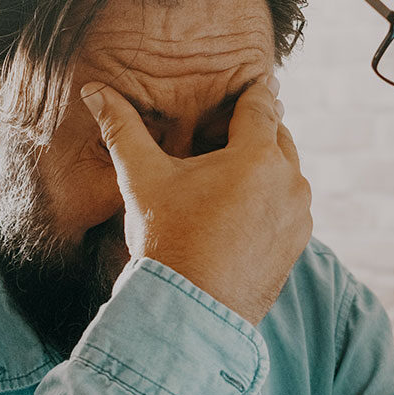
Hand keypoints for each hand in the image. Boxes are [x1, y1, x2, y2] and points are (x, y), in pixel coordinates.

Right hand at [81, 79, 312, 326]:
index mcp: (256, 156)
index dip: (253, 91)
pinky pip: (290, 209)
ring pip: (288, 175)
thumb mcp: (142, 180)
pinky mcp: (297, 246)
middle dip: (257, 132)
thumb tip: (95, 90)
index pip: (260, 105)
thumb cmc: (167, 242)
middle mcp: (290, 181)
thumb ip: (122, 129)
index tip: (253, 82)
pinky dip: (272, 202)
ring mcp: (298, 217)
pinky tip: (243, 214)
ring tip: (235, 178)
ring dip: (267, 169)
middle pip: (279, 138)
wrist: (190, 312)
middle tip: (233, 134)